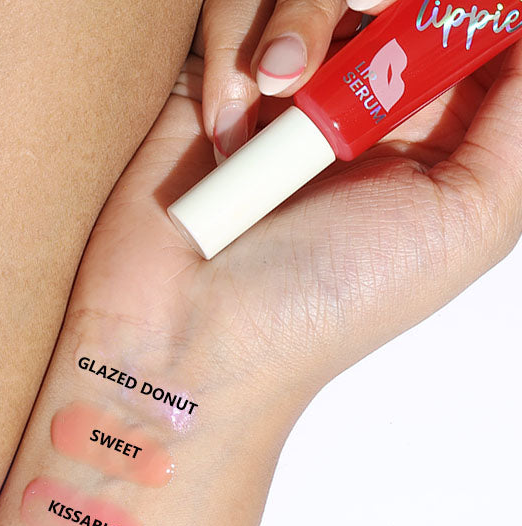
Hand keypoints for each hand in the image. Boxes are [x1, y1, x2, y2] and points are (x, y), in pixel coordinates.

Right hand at [66, 0, 521, 413]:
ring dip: (298, 16)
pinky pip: (229, 5)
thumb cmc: (323, 305)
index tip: (425, 18)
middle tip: (363, 12)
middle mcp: (366, 91)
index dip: (460, 6)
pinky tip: (227, 126)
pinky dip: (231, 52)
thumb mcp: (471, 218)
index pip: (470, 17)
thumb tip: (518, 25)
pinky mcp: (211, 76)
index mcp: (442, 121)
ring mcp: (286, 82)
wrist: (187, 341)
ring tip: (277, 91)